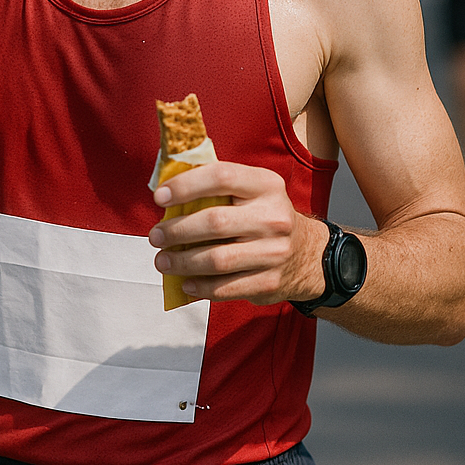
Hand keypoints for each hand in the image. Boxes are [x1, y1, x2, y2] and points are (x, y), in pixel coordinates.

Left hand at [148, 161, 327, 304]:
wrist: (308, 253)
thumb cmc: (262, 216)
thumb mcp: (251, 191)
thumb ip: (215, 186)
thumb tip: (166, 190)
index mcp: (266, 185)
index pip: (221, 176)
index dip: (186, 185)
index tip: (159, 197)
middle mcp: (274, 216)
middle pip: (215, 222)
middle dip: (177, 230)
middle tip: (155, 236)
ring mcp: (275, 251)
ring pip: (217, 259)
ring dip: (182, 262)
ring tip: (162, 261)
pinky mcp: (271, 282)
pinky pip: (226, 288)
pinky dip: (200, 287)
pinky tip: (185, 283)